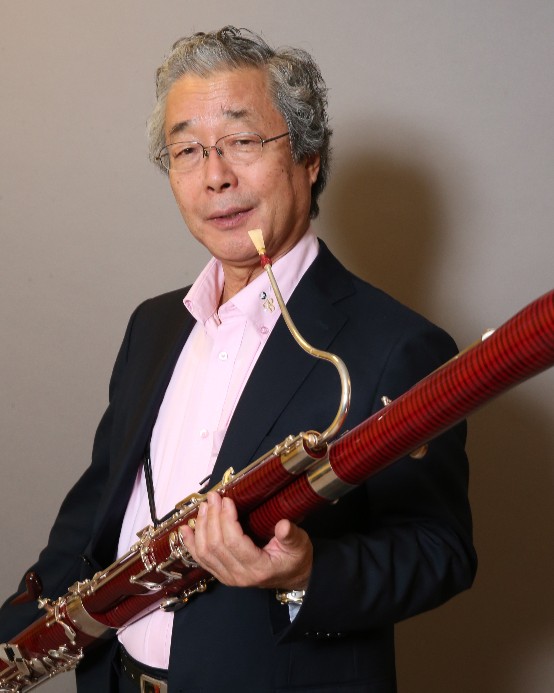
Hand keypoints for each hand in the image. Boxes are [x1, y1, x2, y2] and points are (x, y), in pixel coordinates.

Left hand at [179, 491, 312, 589]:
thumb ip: (291, 536)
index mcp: (258, 568)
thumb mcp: (300, 545)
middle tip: (214, 497)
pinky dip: (191, 543)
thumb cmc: (295, 559)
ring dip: (202, 527)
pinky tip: (185, 529)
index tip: (227, 500)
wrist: (293, 578)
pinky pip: (201, 560)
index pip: (234, 543)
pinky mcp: (222, 574)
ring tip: (204, 506)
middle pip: (216, 545)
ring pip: (205, 552)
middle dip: (212, 518)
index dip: (226, 520)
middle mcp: (239, 576)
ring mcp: (228, 577)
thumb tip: (283, 525)